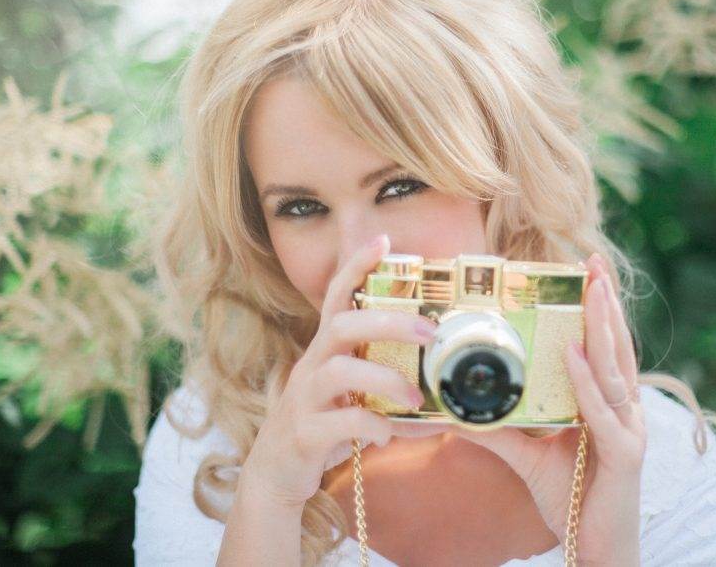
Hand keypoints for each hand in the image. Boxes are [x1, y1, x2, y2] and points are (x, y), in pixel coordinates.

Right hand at [240, 233, 451, 508]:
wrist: (275, 475)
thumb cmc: (323, 426)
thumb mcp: (351, 398)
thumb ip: (385, 386)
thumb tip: (440, 391)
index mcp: (326, 350)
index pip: (336, 296)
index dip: (356, 267)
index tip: (383, 241)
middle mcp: (311, 366)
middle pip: (341, 325)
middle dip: (387, 321)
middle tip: (428, 331)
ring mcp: (303, 399)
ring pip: (339, 372)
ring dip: (384, 381)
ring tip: (414, 398)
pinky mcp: (303, 434)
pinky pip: (340, 422)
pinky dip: (371, 426)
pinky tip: (388, 436)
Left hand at [451, 253, 645, 565]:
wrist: (595, 548)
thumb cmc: (570, 496)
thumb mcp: (528, 454)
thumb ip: (498, 429)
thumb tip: (456, 409)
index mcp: (608, 403)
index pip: (604, 347)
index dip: (597, 309)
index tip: (585, 272)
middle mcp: (625, 409)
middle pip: (616, 346)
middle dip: (605, 302)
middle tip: (593, 263)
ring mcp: (630, 429)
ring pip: (615, 369)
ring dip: (602, 327)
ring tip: (592, 289)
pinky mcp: (625, 455)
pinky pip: (602, 412)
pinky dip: (588, 382)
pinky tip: (575, 354)